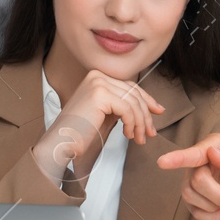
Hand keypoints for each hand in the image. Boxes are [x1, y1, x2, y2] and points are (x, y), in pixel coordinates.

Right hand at [33, 70, 164, 182]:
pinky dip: (132, 123)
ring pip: (133, 102)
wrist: (61, 143)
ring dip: (140, 122)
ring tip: (139, 138)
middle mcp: (97, 76)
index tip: (158, 111)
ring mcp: (98, 83)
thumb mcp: (108, 114)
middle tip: (150, 132)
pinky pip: (127, 109)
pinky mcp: (99, 94)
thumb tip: (151, 106)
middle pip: (133, 93)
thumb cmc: (82, 133)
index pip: (129, 86)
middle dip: (146, 114)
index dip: (147, 99)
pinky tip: (128, 135)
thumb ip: (124, 105)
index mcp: (97, 77)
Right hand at [157, 134, 219, 219]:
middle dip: (217, 195)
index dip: (177, 158)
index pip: (194, 154)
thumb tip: (212, 152)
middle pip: (195, 181)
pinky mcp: (196, 197)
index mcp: (214, 145)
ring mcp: (195, 179)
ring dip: (214, 206)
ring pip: (190, 196)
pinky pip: (193, 211)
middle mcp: (200, 160)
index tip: (161, 162)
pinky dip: (210, 217)